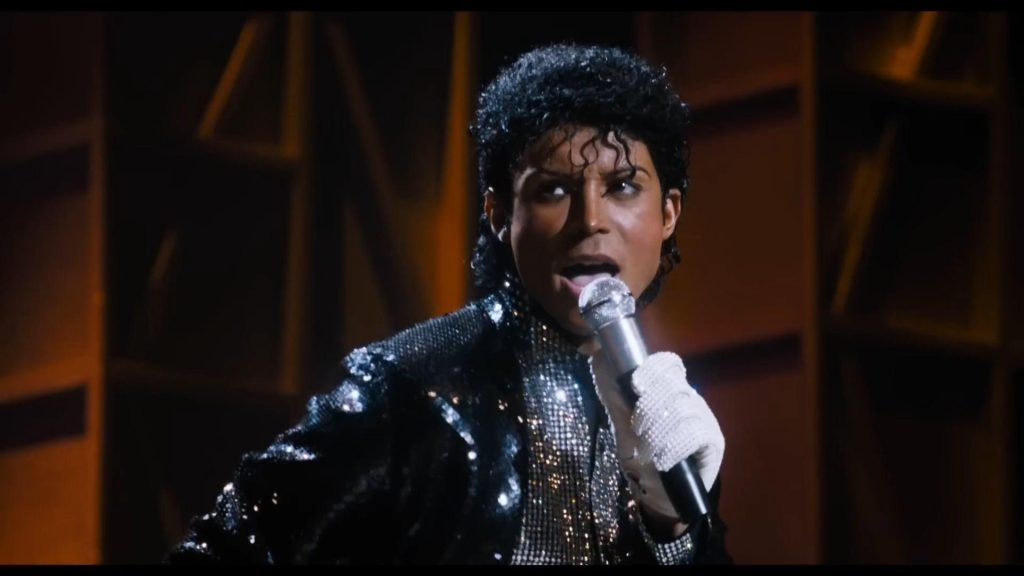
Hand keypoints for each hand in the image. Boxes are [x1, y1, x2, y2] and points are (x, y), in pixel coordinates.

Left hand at [592, 351, 724, 519]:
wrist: (660, 496)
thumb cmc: (643, 459)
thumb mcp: (624, 427)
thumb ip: (615, 397)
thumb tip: (598, 360)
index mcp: (669, 391)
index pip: (668, 365)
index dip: (653, 370)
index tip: (635, 385)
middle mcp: (690, 400)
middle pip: (674, 386)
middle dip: (649, 406)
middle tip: (637, 429)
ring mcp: (705, 419)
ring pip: (684, 409)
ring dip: (659, 430)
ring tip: (647, 450)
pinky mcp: (714, 441)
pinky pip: (696, 433)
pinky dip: (675, 446)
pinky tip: (663, 459)